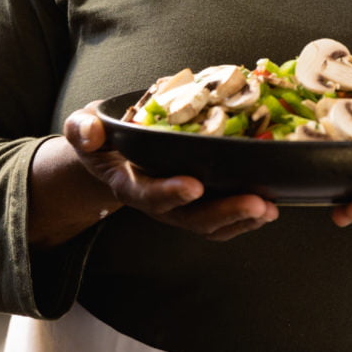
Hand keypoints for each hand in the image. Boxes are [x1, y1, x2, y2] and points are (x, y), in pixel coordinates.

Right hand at [62, 105, 279, 241]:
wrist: (108, 153)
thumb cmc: (100, 137)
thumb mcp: (83, 127)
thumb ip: (83, 129)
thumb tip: (90, 131)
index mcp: (128, 182)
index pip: (149, 193)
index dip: (171, 192)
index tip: (195, 185)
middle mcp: (155, 200)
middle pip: (189, 218)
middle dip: (224, 212)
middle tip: (256, 203)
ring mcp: (177, 205)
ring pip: (210, 224)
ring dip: (241, 219)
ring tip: (269, 208)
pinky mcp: (195, 202)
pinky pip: (220, 220)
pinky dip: (245, 217)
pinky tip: (269, 206)